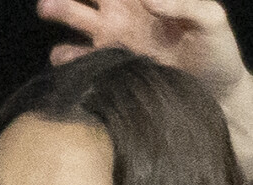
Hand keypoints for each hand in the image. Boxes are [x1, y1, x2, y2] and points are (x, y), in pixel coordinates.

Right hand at [37, 0, 247, 98]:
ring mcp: (116, 45)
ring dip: (64, 19)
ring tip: (49, 13)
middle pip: (91, 0)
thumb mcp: (210, 21)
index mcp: (146, 0)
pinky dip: (69, 60)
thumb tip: (147, 0)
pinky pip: (84, 63)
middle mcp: (126, 19)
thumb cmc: (217, 53)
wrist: (212, 94)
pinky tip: (60, 58)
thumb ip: (184, 5)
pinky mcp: (112, 70)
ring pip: (81, 26)